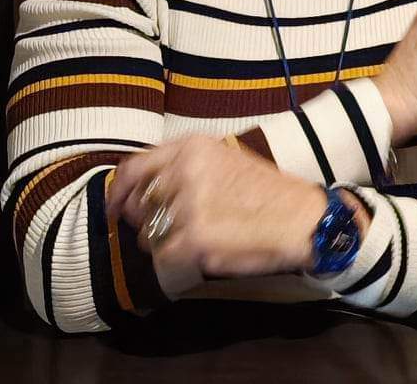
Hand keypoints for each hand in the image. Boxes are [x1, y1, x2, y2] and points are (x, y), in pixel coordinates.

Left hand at [106, 135, 330, 296]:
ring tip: (201, 242)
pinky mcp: (193, 239)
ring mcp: (187, 205)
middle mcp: (184, 171)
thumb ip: (183, 170)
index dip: (119, 191)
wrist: (302, 218)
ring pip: (150, 238)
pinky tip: (203, 259)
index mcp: (192, 148)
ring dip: (167, 247)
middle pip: (140, 208)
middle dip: (151, 224)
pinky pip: (165, 262)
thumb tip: (140, 194)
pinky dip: (178, 268)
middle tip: (178, 231)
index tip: (114, 208)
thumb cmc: (266, 193)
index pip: (134, 168)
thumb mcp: (224, 161)